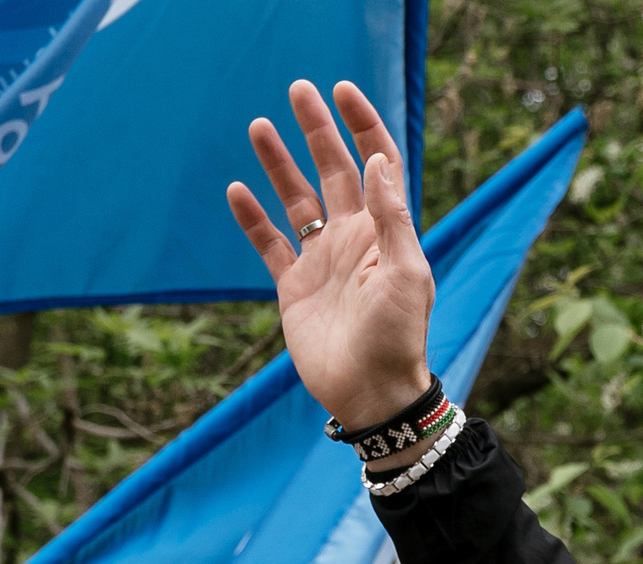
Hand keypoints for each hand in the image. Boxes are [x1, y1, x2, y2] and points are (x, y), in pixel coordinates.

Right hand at [227, 80, 436, 436]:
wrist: (372, 395)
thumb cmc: (397, 339)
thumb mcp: (405, 275)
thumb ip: (390, 217)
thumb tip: (376, 160)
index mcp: (383, 233)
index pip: (377, 166)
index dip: (363, 127)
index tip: (343, 92)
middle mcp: (353, 240)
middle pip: (333, 171)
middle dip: (318, 130)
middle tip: (299, 89)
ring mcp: (322, 262)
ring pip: (297, 200)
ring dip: (280, 164)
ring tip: (259, 125)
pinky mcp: (294, 288)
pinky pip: (269, 243)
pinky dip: (252, 218)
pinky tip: (237, 189)